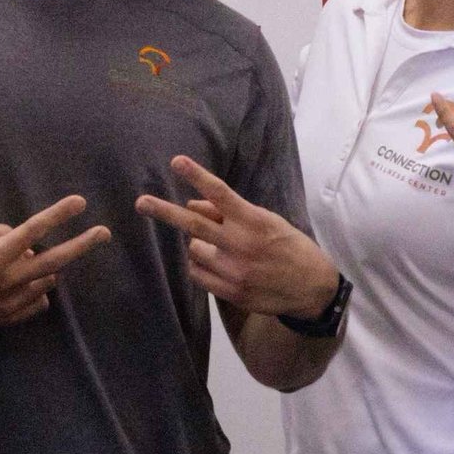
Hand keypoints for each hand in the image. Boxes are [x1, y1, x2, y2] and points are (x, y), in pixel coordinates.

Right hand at [0, 201, 111, 328]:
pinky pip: (38, 302)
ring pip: (47, 281)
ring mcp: (10, 302)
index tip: (80, 203)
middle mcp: (8, 279)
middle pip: (56, 261)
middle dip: (82, 244)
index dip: (59, 214)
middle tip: (104, 233)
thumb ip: (0, 229)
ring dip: (45, 268)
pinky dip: (38, 289)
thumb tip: (25, 239)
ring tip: (27, 261)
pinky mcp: (7, 318)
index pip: (35, 229)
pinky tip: (28, 282)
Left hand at [136, 155, 339, 319]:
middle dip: (164, 212)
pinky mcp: (230, 291)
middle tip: (141, 203)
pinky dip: (200, 265)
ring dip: (199, 244)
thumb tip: (193, 206)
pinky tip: (217, 264)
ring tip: (220, 247)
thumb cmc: (289, 247)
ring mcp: (234, 270)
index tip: (176, 162)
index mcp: (254, 221)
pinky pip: (197, 273)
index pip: (220, 193)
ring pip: (194, 249)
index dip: (196, 176)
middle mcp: (242, 244)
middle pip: (194, 224)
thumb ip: (231, 214)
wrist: (312, 289)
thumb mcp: (268, 221)